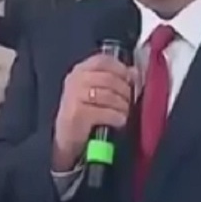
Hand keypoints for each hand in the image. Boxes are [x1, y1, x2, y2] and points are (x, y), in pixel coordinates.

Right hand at [52, 53, 134, 169]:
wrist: (66, 140)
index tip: (130, 80)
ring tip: (124, 112)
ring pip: (109, 95)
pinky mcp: (77, 115)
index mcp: (80, 71)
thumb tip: (135, 72)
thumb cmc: (84, 114)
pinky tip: (119, 122)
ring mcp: (74, 97)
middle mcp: (75, 80)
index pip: (103, 61)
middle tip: (129, 101)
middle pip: (109, 78)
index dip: (120, 69)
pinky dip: (117, 117)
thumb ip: (114, 79)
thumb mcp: (97, 92)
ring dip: (123, 105)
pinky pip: (106, 112)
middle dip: (125, 91)